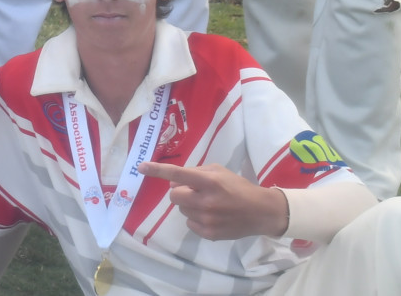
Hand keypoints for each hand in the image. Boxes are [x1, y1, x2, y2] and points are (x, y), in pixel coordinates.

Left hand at [140, 162, 287, 240]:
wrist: (260, 211)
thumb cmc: (238, 187)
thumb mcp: (219, 171)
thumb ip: (196, 172)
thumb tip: (175, 180)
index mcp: (209, 182)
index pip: (178, 174)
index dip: (158, 170)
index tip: (140, 167)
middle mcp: (206, 201)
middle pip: (174, 195)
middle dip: (180, 191)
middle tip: (193, 191)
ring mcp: (207, 219)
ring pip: (181, 210)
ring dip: (188, 205)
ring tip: (206, 203)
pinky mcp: (209, 234)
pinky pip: (189, 223)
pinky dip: (195, 218)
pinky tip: (210, 215)